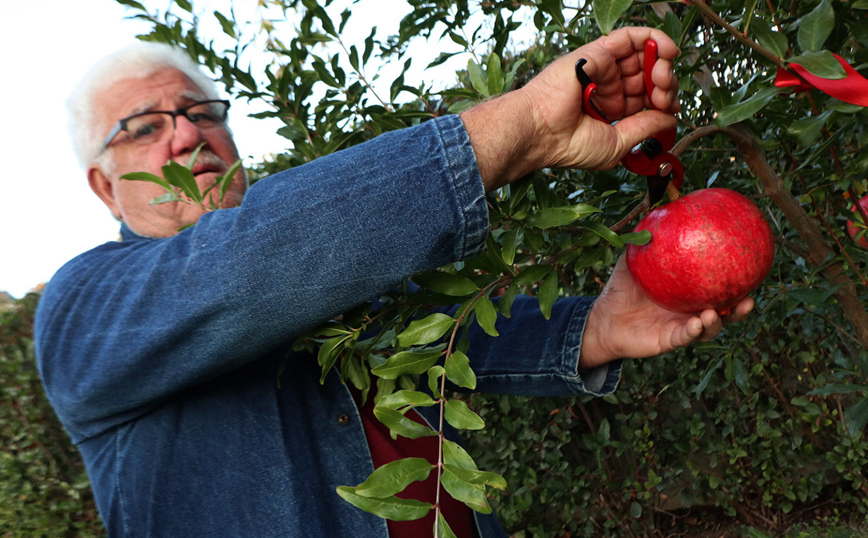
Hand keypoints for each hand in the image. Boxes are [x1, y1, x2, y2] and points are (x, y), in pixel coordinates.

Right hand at [523, 26, 680, 170]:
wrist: (541, 133)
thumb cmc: (568, 144)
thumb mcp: (618, 144)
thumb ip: (646, 128)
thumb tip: (671, 118)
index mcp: (611, 109)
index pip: (647, 97)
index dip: (664, 100)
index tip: (670, 109)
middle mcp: (608, 87)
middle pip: (648, 75)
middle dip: (665, 82)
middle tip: (665, 93)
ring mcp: (603, 69)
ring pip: (642, 55)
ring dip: (661, 61)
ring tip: (663, 74)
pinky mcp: (597, 52)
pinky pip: (629, 37)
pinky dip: (653, 37)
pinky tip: (666, 49)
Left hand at [578, 256, 753, 368]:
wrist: (603, 319)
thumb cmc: (621, 289)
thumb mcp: (633, 261)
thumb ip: (645, 240)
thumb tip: (655, 210)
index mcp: (688, 293)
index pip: (717, 287)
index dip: (735, 282)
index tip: (750, 269)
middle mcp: (690, 311)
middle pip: (724, 312)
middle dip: (739, 308)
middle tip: (749, 298)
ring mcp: (682, 327)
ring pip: (710, 328)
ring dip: (718, 321)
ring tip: (718, 310)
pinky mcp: (669, 340)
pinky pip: (686, 337)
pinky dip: (693, 330)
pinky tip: (697, 322)